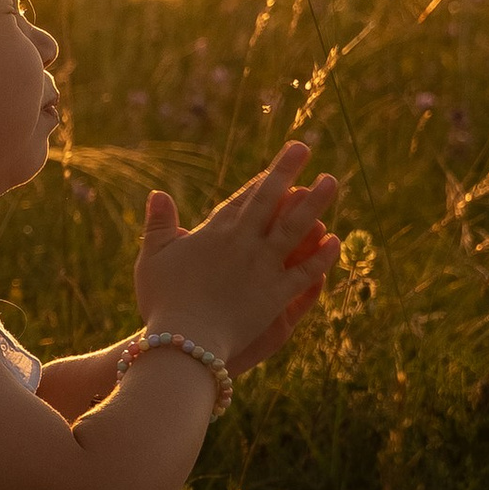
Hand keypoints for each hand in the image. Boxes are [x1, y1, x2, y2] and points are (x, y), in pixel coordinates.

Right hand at [135, 137, 339, 377]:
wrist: (185, 341)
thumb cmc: (163, 301)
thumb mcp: (153, 258)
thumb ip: (158, 224)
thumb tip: (158, 193)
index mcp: (216, 233)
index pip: (244, 198)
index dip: (264, 177)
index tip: (279, 162)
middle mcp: (244, 243)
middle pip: (271, 201)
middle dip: (288, 172)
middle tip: (305, 148)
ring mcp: (264, 268)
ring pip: (295, 228)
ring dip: (315, 203)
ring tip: (332, 182)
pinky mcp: (277, 295)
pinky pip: (305, 271)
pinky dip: (321, 256)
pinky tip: (335, 240)